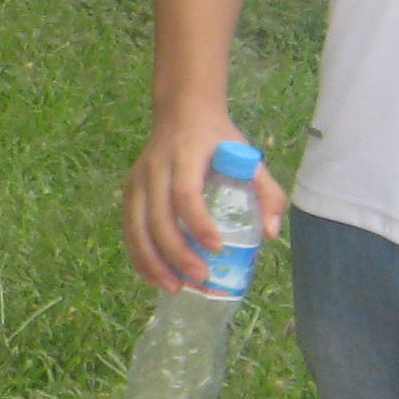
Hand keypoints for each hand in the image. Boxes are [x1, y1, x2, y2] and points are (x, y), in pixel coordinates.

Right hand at [121, 104, 285, 291]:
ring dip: (153, 261)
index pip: (186, 193)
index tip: (218, 248)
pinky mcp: (130, 191)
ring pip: (137, 227)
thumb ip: (266, 191)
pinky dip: (138, 255)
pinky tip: (153, 276)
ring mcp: (138, 180)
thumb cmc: (218, 138)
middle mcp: (155, 168)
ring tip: (174, 287)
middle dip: (177, 253)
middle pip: (159, 217)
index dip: (199, 223)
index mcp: (186, 155)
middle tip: (200, 278)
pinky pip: (129, 228)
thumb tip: (270, 233)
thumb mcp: (248, 155)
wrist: (182, 111)